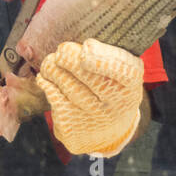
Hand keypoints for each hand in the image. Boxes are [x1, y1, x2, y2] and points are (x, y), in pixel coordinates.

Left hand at [37, 39, 143, 157]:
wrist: (108, 130)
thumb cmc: (112, 86)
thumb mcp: (120, 70)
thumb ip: (106, 54)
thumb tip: (82, 45)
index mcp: (131, 85)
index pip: (124, 71)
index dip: (103, 59)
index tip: (86, 47)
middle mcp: (115, 106)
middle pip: (91, 79)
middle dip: (70, 60)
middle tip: (62, 49)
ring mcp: (93, 120)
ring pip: (69, 87)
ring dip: (53, 69)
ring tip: (51, 61)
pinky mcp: (72, 129)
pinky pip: (55, 100)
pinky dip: (47, 84)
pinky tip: (45, 77)